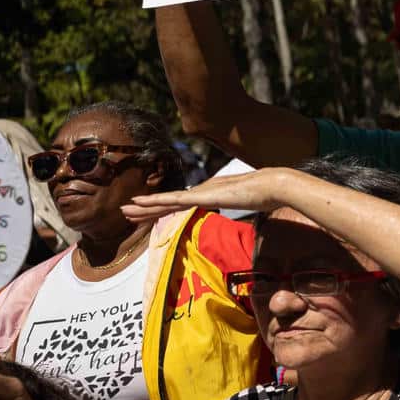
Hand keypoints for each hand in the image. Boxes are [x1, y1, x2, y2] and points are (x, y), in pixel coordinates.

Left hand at [124, 168, 294, 221]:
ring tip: (124, 210)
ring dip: (144, 207)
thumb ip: (246, 206)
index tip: (148, 214)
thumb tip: (253, 211)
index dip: (164, 209)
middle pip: (169, 202)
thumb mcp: (253, 205)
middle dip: (146, 208)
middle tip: (125, 212)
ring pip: (166, 201)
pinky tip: (140, 204)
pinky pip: (173, 200)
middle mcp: (203, 190)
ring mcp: (202, 192)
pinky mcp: (203, 195)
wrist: (275, 184)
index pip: (183, 204)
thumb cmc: (269, 195)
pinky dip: (155, 202)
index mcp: (213, 194)